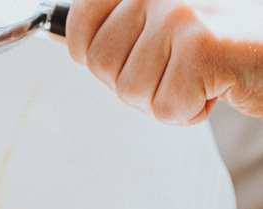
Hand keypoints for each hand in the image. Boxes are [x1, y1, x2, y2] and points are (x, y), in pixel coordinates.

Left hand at [66, 0, 262, 123]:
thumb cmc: (224, 43)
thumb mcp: (163, 21)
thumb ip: (118, 26)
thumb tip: (67, 42)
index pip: (78, 24)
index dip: (94, 56)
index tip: (126, 59)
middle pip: (100, 64)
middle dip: (134, 83)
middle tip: (174, 70)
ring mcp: (179, 14)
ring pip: (130, 90)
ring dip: (164, 99)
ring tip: (198, 76)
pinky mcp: (203, 46)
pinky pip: (165, 107)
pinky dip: (190, 111)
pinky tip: (215, 87)